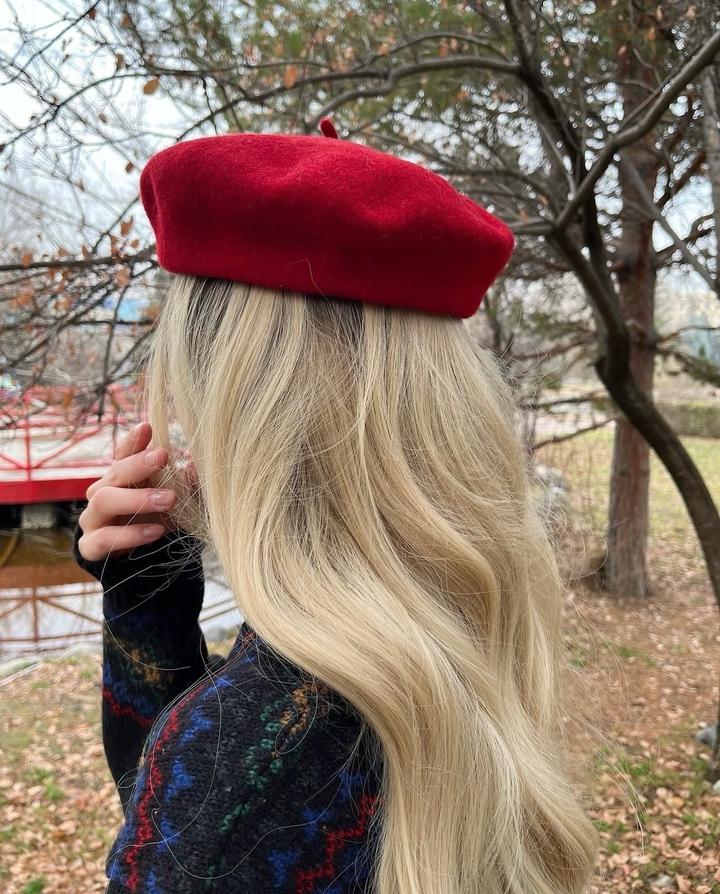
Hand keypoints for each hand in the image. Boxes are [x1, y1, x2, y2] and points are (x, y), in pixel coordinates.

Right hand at [76, 421, 178, 561]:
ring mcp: (93, 519)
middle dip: (138, 464)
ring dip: (137, 499)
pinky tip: (156, 531)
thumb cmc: (159, 518)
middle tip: (163, 457)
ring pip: (104, 501)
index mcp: (121, 477)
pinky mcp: (90, 546)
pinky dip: (131, 534)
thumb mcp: (177, 498)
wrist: (144, 560)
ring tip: (169, 500)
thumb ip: (185, 482)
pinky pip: (104, 539)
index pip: (123, 452)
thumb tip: (199, 463)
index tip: (147, 427)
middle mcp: (102, 493)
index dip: (133, 440)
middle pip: (114, 473)